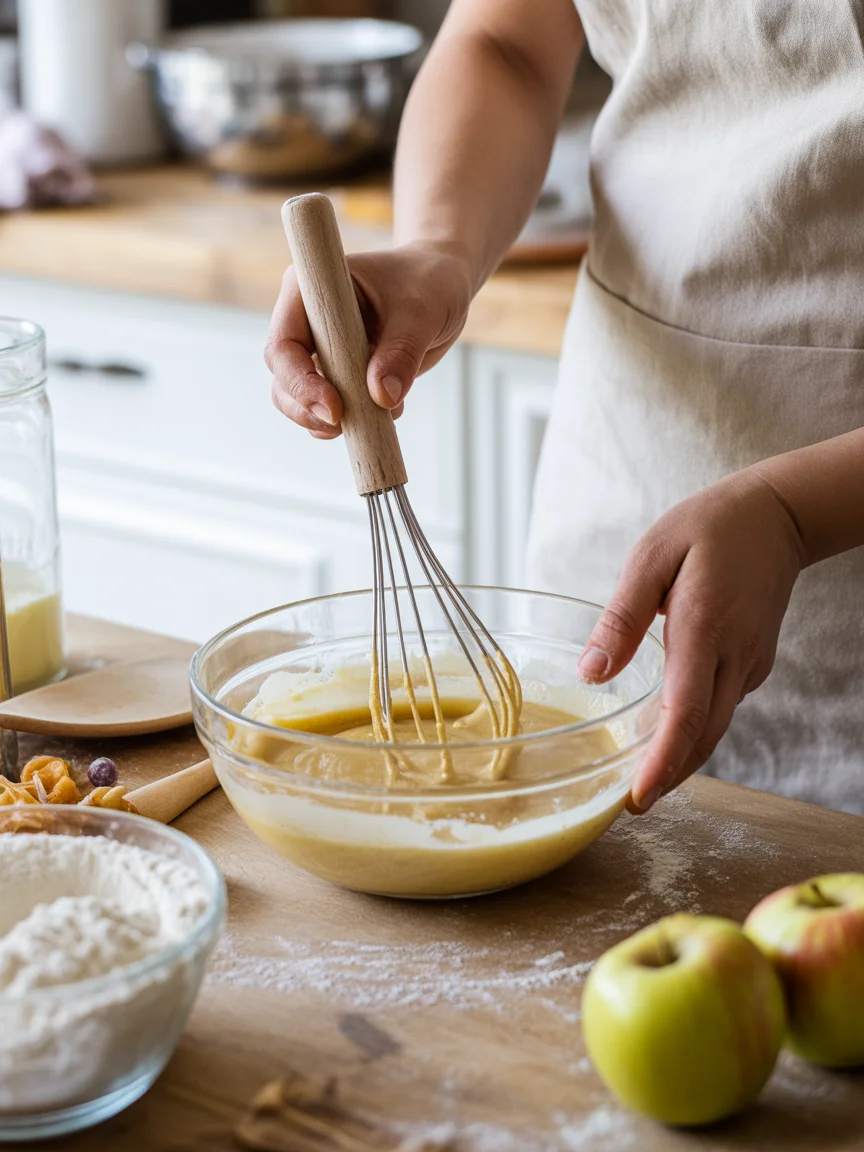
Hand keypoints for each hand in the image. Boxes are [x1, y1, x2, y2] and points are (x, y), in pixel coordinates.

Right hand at [265, 243, 472, 438]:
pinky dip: (352, 420)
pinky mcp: (341, 372)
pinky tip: (387, 413)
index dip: (299, 380)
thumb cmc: (429, 283)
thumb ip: (401, 352)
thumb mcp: (421, 313)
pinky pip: (331, 407)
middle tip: (341, 426)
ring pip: (299, 396)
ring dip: (323, 421)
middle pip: (283, 375)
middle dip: (305, 408)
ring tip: (367, 424)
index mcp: (313, 290)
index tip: (334, 408)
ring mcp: (322, 349)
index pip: (284, 343)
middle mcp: (308, 320)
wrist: (444, 285)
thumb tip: (381, 397)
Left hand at [577, 469, 805, 812]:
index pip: (686, 710)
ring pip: (716, 727)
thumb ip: (623, 616)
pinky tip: (666, 733)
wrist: (778, 515)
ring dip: (682, 758)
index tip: (639, 795)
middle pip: (704, 734)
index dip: (663, 760)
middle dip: (669, 776)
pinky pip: (722, 706)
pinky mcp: (753, 662)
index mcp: (704, 627)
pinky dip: (695, 729)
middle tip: (630, 806)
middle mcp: (733, 654)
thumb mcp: (653, 555)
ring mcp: (749, 662)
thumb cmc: (708, 528)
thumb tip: (593, 672)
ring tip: (643, 782)